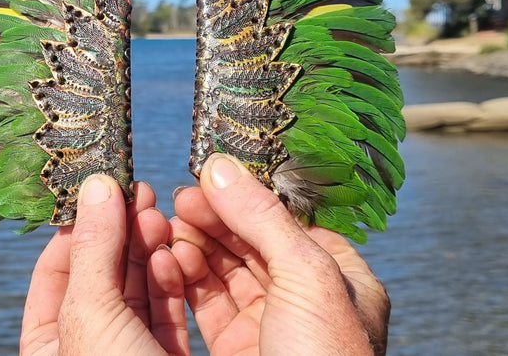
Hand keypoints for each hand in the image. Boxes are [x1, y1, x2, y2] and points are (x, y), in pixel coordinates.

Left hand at [20, 176, 188, 355]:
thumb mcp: (91, 312)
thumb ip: (94, 248)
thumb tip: (97, 185)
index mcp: (48, 341)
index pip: (53, 271)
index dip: (77, 227)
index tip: (101, 190)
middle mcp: (86, 341)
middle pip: (102, 273)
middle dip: (121, 230)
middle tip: (139, 193)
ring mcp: (128, 347)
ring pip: (138, 288)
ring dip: (149, 249)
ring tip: (157, 217)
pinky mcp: (168, 353)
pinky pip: (167, 309)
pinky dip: (170, 280)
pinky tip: (171, 254)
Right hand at [171, 153, 389, 355]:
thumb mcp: (307, 277)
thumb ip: (263, 218)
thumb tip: (221, 169)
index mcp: (342, 280)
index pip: (288, 221)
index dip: (246, 197)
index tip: (207, 180)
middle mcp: (307, 302)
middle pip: (252, 243)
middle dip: (213, 219)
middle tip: (176, 201)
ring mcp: (271, 328)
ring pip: (225, 274)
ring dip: (194, 248)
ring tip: (165, 229)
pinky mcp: (238, 351)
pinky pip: (207, 308)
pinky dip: (185, 283)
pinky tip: (167, 262)